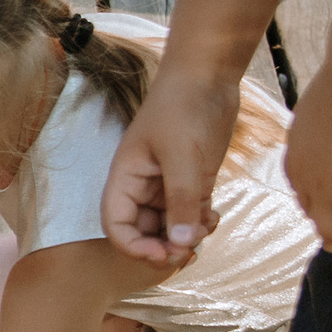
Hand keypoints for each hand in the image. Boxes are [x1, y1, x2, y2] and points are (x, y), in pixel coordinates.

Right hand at [100, 68, 243, 266]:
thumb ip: (182, 200)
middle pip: (143, 232)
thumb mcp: (182, 156)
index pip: (116, 226)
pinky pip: (191, 214)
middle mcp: (142, 187)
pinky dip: (201, 223)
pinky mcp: (191, 181)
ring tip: (206, 229)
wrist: (208, 76)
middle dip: (163, 246)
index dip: (134, 247)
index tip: (162, 254)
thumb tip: (182, 243)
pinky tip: (215, 217)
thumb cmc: (183, 107)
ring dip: (186, 236)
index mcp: (126, 180)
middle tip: (188, 251)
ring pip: (169, 226)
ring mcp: (167, 185)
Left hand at [282, 58, 331, 253]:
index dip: (317, 201)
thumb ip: (324, 114)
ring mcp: (329, 192)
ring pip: (331, 231)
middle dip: (327, 227)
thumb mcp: (321, 103)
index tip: (329, 204)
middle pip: (313, 214)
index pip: (303, 190)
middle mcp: (306, 181)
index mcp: (295, 158)